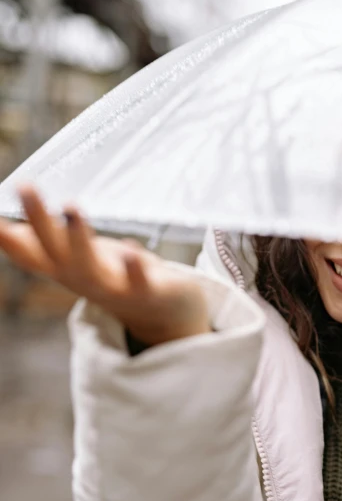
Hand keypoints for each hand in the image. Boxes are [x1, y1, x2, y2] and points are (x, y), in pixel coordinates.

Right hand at [0, 185, 210, 344]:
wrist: (166, 314)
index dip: (8, 239)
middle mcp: (84, 281)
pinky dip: (135, 267)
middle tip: (24, 185)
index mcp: (67, 270)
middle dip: (40, 220)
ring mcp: (115, 289)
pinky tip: (133, 249)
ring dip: (78, 239)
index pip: (30, 254)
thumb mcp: (74, 259)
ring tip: (69, 206)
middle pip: (56, 253)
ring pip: (90, 268)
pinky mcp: (148, 292)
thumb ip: (41, 248)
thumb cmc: (116, 277)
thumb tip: (0, 230)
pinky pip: (140, 282)